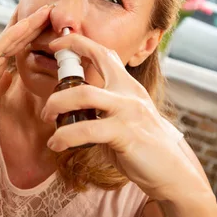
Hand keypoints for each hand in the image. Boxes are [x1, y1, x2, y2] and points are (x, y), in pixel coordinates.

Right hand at [0, 4, 53, 131]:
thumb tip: (10, 75)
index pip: (18, 48)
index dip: (35, 36)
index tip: (53, 27)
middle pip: (18, 37)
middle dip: (37, 24)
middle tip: (57, 9)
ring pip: (12, 37)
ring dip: (31, 24)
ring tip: (48, 10)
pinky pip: (0, 46)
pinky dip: (14, 34)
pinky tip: (28, 25)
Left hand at [42, 34, 208, 201]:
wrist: (171, 173)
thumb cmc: (142, 147)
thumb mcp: (123, 118)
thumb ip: (102, 107)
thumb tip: (71, 105)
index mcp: (128, 86)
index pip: (104, 53)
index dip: (78, 43)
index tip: (56, 44)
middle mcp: (129, 92)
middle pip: (94, 62)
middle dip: (62, 72)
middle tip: (46, 104)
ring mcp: (129, 110)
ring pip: (83, 94)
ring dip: (57, 105)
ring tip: (46, 119)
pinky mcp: (126, 133)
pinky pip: (86, 130)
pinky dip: (65, 136)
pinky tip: (56, 144)